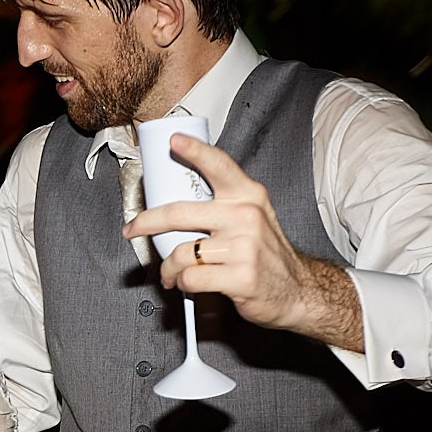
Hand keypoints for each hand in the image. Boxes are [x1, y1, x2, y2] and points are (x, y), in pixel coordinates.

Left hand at [123, 134, 361, 349]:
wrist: (298, 291)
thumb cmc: (266, 255)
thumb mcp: (254, 217)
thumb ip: (224, 205)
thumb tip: (178, 199)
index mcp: (248, 196)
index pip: (219, 166)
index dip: (194, 150)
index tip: (173, 141)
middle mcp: (246, 216)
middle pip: (179, 213)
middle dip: (146, 222)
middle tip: (133, 229)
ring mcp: (244, 247)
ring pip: (180, 252)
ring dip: (168, 267)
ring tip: (171, 273)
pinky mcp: (240, 277)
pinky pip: (191, 278)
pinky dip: (181, 284)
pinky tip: (186, 284)